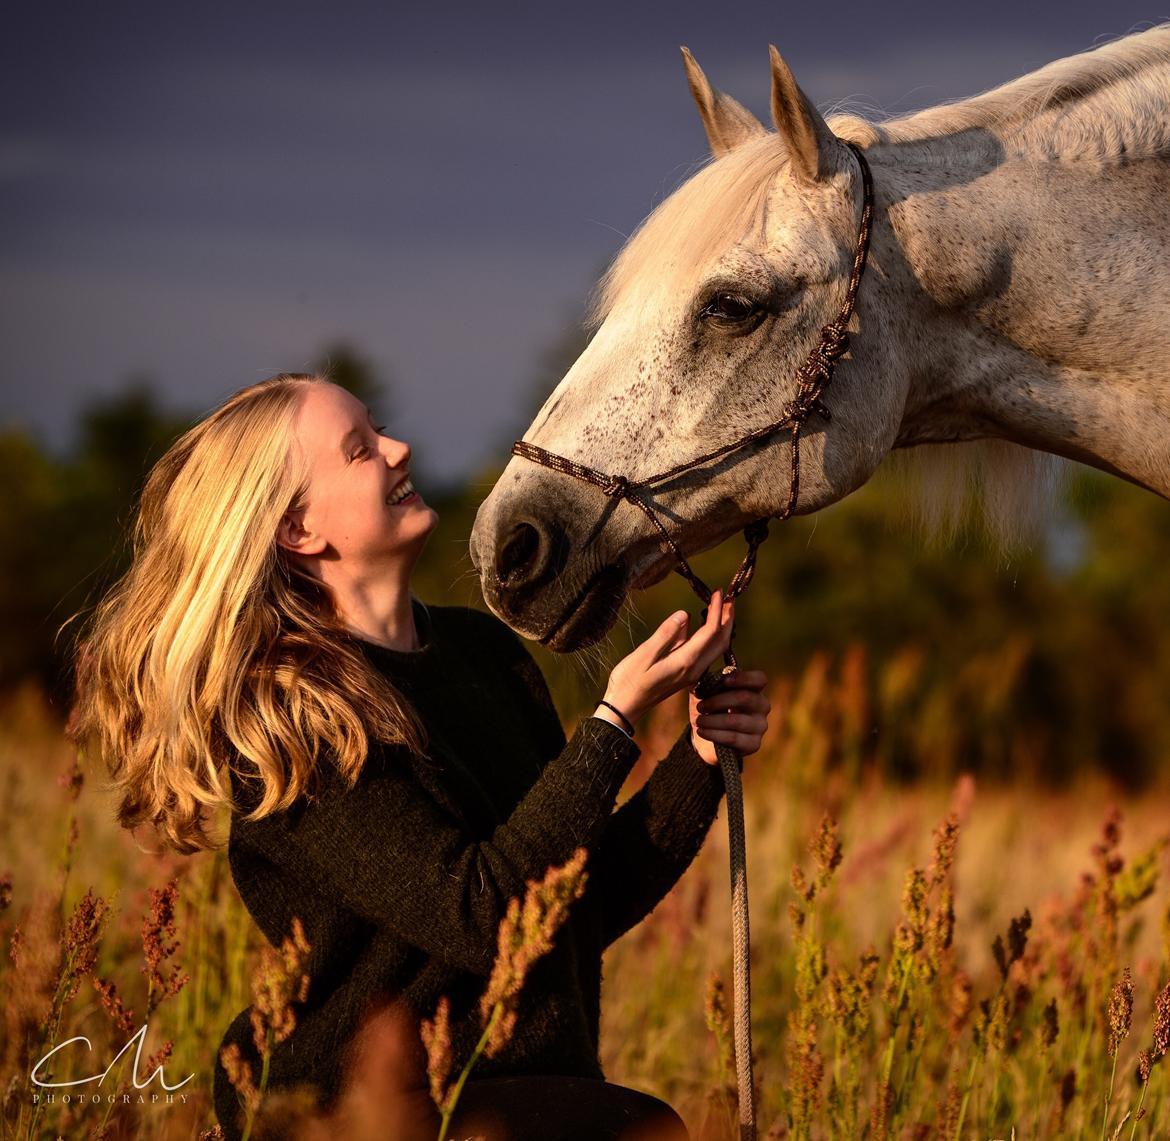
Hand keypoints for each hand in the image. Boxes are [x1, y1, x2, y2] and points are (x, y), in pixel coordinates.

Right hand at [599, 589, 733, 727]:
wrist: (625, 709)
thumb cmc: (629, 681)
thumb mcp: (644, 654)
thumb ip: (665, 634)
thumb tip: (684, 614)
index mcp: (685, 662)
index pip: (710, 632)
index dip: (717, 610)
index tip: (719, 592)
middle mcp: (694, 669)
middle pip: (721, 641)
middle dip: (727, 618)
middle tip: (729, 597)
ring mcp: (692, 674)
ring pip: (716, 648)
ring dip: (721, 627)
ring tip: (721, 607)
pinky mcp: (687, 675)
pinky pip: (705, 653)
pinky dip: (710, 637)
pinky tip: (701, 625)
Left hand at [687, 669, 770, 765]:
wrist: (706, 737)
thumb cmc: (708, 709)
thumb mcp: (705, 693)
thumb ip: (707, 682)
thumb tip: (703, 672)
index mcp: (753, 689)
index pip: (760, 679)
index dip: (744, 678)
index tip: (724, 681)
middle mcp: (762, 706)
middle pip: (745, 697)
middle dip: (718, 701)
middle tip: (700, 706)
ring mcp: (760, 726)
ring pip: (735, 721)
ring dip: (712, 720)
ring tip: (698, 721)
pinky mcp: (754, 744)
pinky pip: (733, 738)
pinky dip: (714, 734)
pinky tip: (701, 731)